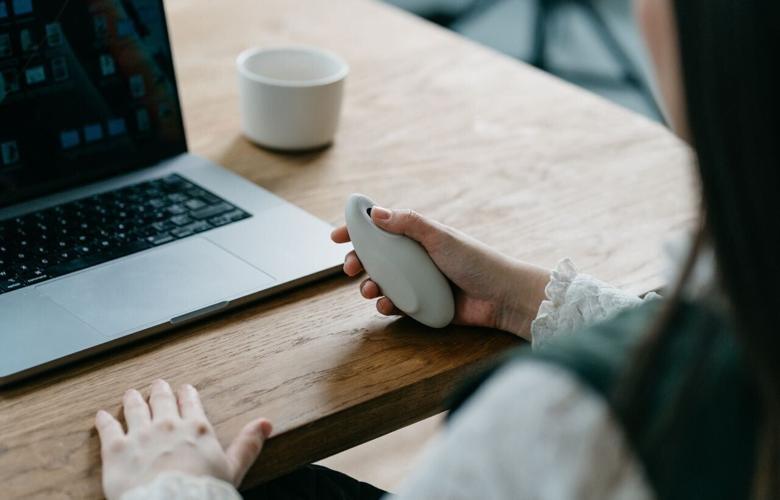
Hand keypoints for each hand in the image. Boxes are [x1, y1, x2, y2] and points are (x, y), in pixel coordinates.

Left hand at [95, 379, 271, 499]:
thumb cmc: (203, 491)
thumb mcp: (232, 468)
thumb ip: (247, 445)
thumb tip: (266, 423)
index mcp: (196, 429)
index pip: (190, 403)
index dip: (186, 395)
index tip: (184, 389)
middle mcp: (167, 425)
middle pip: (161, 401)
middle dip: (159, 391)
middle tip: (157, 384)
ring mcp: (140, 435)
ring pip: (134, 409)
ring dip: (133, 400)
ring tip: (131, 394)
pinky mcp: (115, 450)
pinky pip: (108, 428)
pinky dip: (104, 420)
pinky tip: (101, 415)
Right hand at [331, 207, 549, 338]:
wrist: (501, 297)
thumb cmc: (476, 261)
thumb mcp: (441, 237)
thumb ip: (409, 224)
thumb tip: (376, 212)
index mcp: (418, 235)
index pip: (381, 228)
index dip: (356, 230)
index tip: (335, 236)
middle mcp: (415, 257)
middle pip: (375, 257)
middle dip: (357, 261)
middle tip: (349, 268)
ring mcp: (418, 281)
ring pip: (382, 282)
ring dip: (369, 285)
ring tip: (370, 290)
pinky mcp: (423, 304)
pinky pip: (396, 304)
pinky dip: (386, 305)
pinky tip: (386, 306)